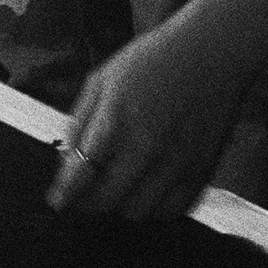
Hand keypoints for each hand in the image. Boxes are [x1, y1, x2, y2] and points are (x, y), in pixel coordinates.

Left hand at [47, 11, 260, 222]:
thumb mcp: (102, 80)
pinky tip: (145, 191)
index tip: (57, 202)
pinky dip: (154, 209)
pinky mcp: (202, 172)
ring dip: (120, 207)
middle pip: (107, 200)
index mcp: (116, 119)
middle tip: (81, 198)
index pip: (82, 173)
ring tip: (114, 191)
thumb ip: (80, 121)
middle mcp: (146, 147)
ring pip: (138, 212)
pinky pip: (172, 211)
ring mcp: (176, 163)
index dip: (65, 193)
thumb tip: (67, 159)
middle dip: (87, 204)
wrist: (210, 55)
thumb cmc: (152, 62)